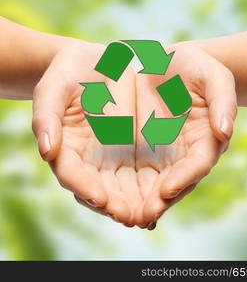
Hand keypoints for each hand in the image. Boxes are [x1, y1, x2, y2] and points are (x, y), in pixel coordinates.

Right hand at [32, 42, 142, 225]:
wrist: (99, 63)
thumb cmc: (70, 73)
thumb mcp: (54, 88)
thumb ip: (46, 117)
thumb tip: (46, 151)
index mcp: (67, 148)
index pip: (72, 175)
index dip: (85, 188)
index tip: (101, 198)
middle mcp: (90, 159)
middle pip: (101, 190)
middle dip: (116, 206)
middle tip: (132, 218)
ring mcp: (113, 156)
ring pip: (124, 187)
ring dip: (137, 203)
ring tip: (151, 213)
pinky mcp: (136, 150)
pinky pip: (146, 171)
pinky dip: (154, 185)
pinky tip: (166, 194)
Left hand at [133, 42, 236, 227]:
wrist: (168, 65)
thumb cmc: (195, 69)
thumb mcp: (212, 76)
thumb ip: (222, 101)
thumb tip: (225, 130)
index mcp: (204, 139)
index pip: (198, 164)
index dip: (184, 178)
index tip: (166, 191)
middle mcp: (184, 153)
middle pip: (174, 183)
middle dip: (158, 201)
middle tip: (141, 216)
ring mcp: (163, 154)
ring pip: (152, 184)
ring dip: (139, 202)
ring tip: (123, 214)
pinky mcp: (142, 149)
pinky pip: (133, 172)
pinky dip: (124, 187)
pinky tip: (110, 197)